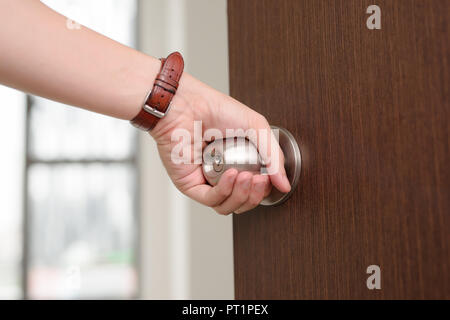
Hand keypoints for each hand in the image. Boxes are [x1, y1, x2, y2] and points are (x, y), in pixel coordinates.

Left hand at [151, 73, 290, 214]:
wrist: (186, 103)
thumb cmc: (214, 108)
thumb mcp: (256, 127)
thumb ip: (273, 155)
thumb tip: (284, 184)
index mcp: (236, 164)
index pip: (253, 190)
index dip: (263, 190)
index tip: (270, 178)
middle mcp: (220, 175)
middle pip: (242, 202)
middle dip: (255, 196)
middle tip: (260, 180)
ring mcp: (204, 181)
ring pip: (226, 206)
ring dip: (241, 196)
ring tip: (247, 177)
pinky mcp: (189, 184)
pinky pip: (210, 199)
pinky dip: (224, 191)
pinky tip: (231, 175)